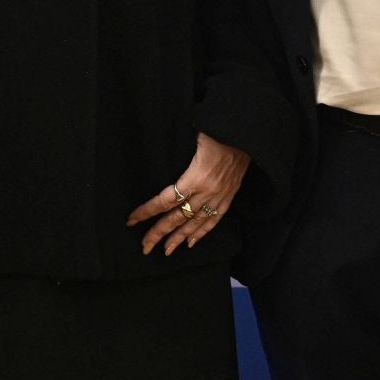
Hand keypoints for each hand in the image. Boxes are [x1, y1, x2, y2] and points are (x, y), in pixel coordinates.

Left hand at [128, 132, 250, 255]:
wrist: (247, 132)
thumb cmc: (217, 129)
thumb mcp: (194, 137)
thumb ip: (177, 151)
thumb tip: (159, 153)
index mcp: (195, 176)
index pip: (165, 200)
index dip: (147, 211)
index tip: (132, 220)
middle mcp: (206, 191)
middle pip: (178, 217)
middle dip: (159, 233)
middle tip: (145, 246)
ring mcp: (219, 196)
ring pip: (195, 223)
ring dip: (179, 238)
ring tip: (166, 250)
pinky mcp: (229, 196)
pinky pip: (214, 219)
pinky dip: (202, 232)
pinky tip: (191, 242)